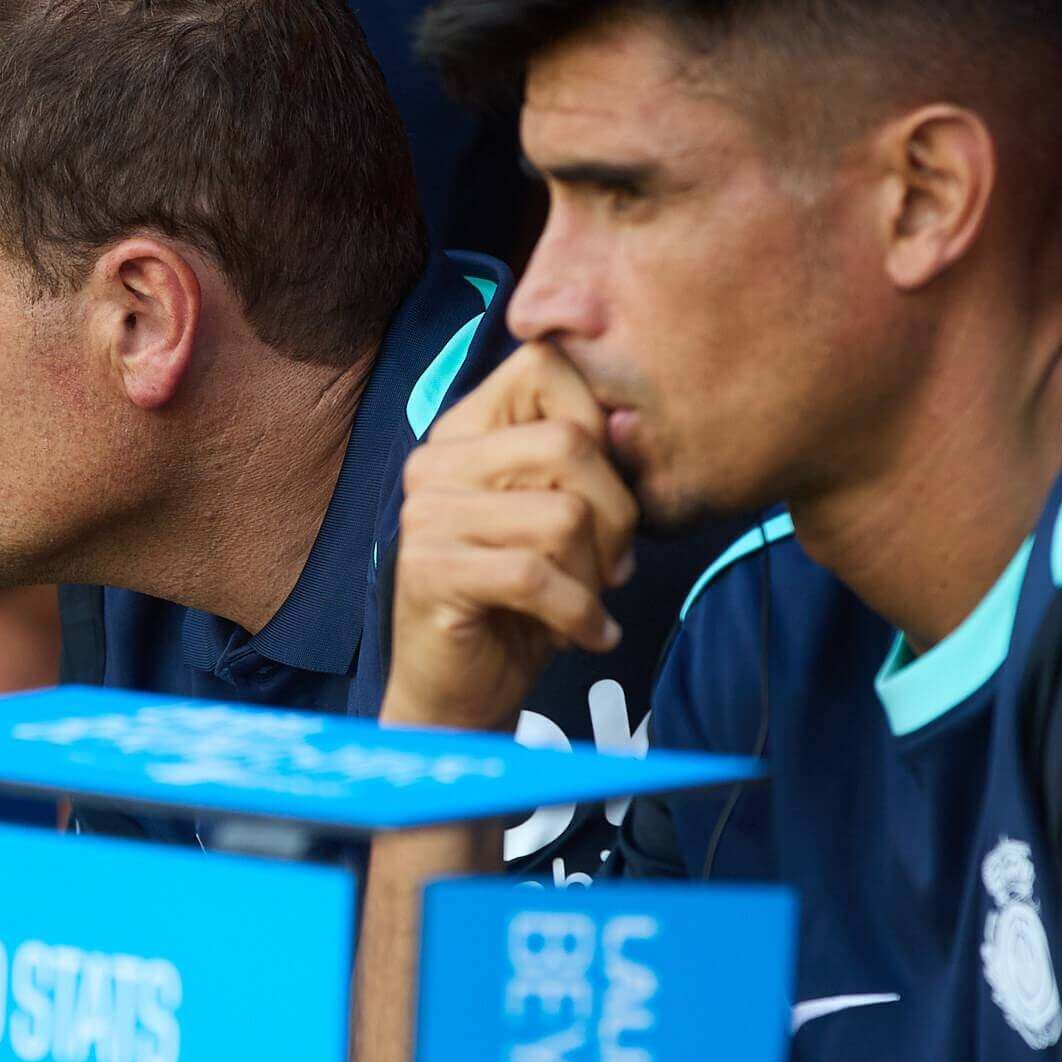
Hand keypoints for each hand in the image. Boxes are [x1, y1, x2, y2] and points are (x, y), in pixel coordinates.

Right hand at [382, 341, 638, 733]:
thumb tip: (636, 430)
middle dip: (618, 515)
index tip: (611, 490)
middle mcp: (437, 458)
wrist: (461, 696)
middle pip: (570, 440)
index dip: (602, 419)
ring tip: (584, 604)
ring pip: (565, 514)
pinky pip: (537, 575)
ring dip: (596, 575)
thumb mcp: (562, 519)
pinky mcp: (430, 568)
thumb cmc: (522, 604)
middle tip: (614, 567)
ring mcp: (425, 512)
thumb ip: (587, 465)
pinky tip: (583, 636)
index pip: (546, 365)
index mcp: (467, 429)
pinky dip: (580, 615)